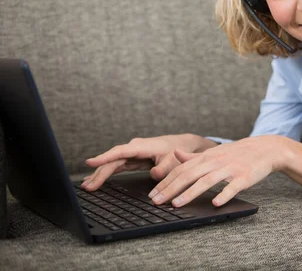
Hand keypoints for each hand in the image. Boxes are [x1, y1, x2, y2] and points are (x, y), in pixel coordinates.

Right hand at [81, 133, 218, 190]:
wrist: (183, 144)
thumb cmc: (179, 150)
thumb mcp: (175, 159)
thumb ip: (166, 167)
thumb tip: (154, 173)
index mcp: (142, 146)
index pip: (120, 152)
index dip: (104, 157)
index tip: (89, 162)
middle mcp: (134, 148)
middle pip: (112, 160)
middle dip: (99, 172)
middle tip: (87, 187)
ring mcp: (132, 153)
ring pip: (112, 163)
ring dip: (99, 174)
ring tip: (86, 186)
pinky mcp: (133, 159)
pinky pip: (116, 165)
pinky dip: (106, 173)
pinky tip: (95, 179)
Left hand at [148, 135, 286, 207]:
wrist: (265, 149)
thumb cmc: (238, 153)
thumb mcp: (215, 151)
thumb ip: (195, 156)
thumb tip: (175, 154)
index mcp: (207, 156)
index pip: (181, 169)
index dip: (165, 181)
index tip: (153, 194)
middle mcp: (216, 161)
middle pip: (189, 174)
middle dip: (171, 189)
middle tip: (157, 202)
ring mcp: (230, 169)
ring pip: (207, 181)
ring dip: (190, 193)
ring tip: (177, 204)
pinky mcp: (244, 177)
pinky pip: (232, 187)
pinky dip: (224, 195)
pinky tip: (215, 204)